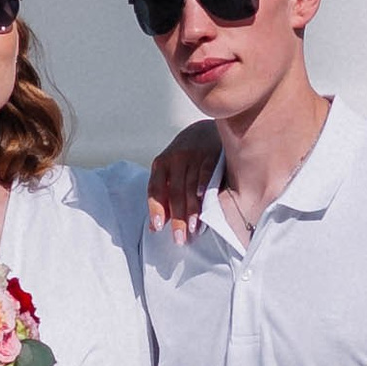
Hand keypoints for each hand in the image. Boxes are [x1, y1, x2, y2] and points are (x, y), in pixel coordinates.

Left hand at [146, 120, 223, 237]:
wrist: (207, 126)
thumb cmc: (186, 156)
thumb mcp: (170, 171)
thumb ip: (164, 197)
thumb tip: (155, 227)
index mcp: (161, 164)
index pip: (155, 189)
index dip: (156, 209)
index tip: (158, 228)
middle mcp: (175, 159)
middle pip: (174, 193)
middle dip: (177, 218)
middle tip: (180, 239)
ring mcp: (194, 155)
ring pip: (190, 186)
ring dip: (192, 209)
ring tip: (193, 229)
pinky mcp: (212, 153)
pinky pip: (207, 172)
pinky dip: (204, 186)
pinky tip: (204, 201)